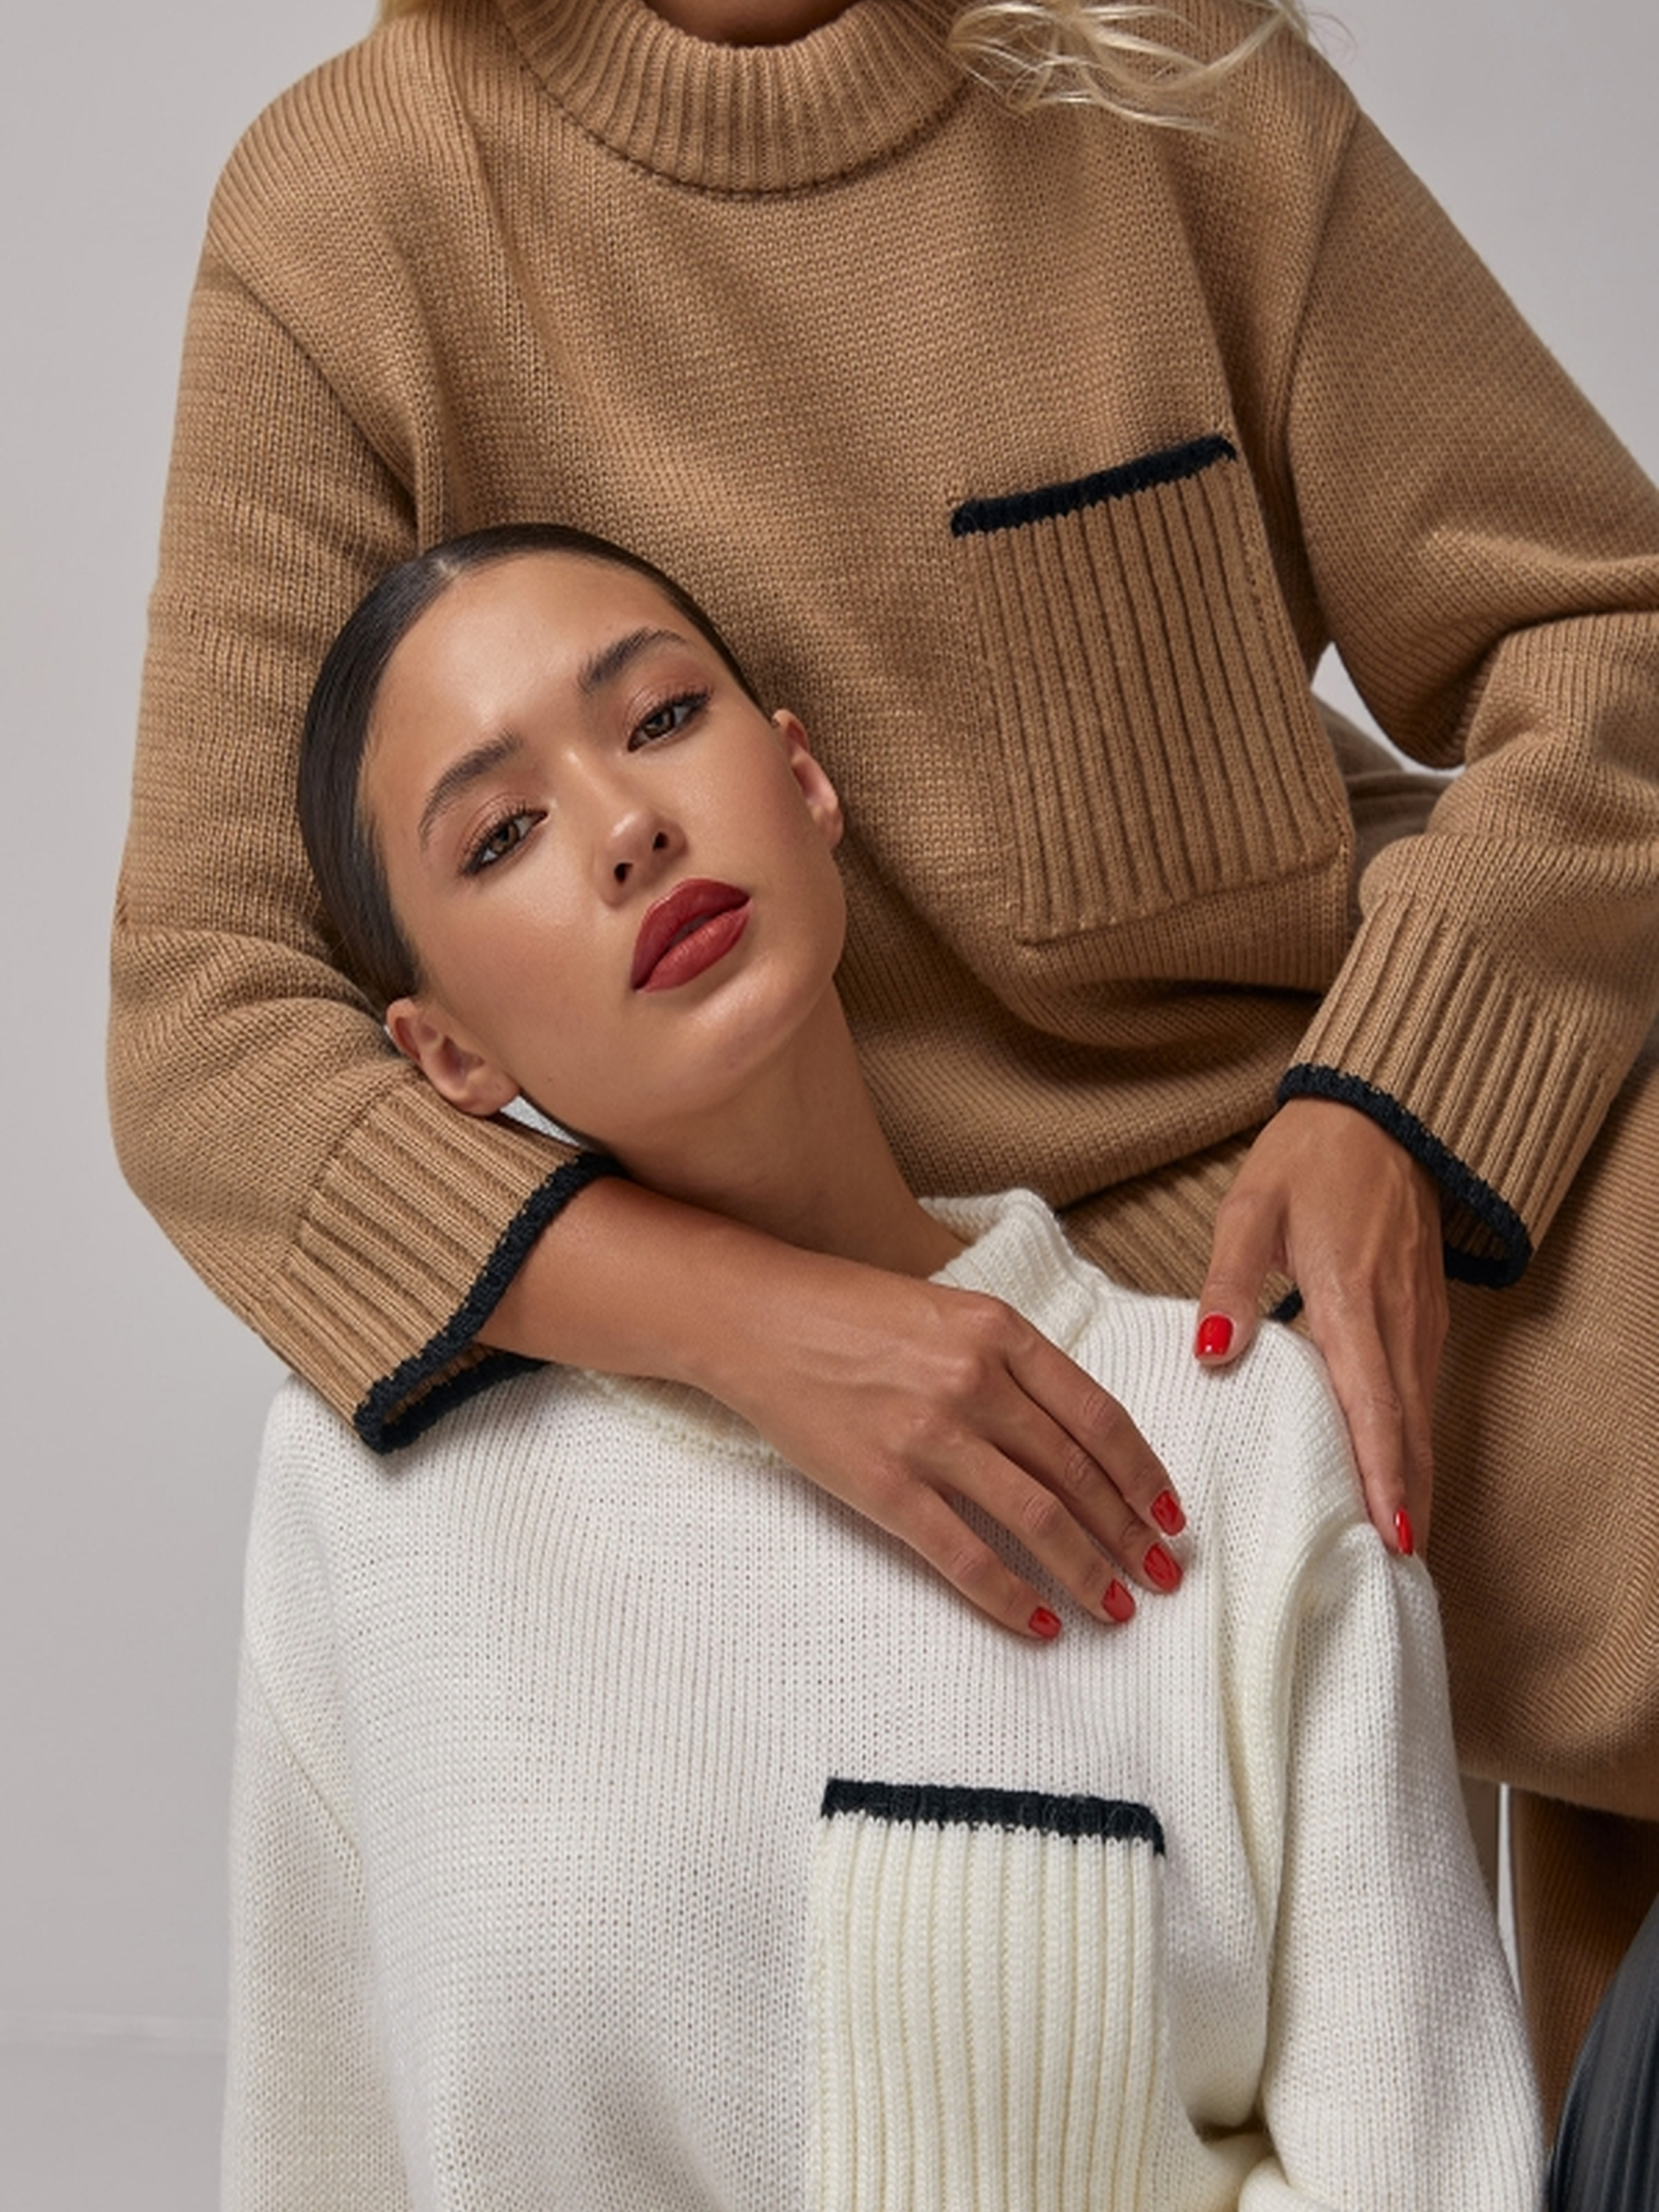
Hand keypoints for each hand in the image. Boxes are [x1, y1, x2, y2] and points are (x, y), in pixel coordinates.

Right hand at [707, 1253, 1186, 1638]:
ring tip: (1117, 1606)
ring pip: (1036, 1519)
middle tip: (1164, 1575)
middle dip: (1130, 1534)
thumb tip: (1072, 1432)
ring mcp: (930, 1436)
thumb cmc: (848, 1311)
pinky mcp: (884, 1485)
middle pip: (1078, 1474)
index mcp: (998, 1332)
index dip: (1144, 1474)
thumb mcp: (946, 1311)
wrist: (754, 1318)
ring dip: (1088, 1571)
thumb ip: (1009, 1360)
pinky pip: (964, 1556)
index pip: (1098, 1416)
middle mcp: (975, 1382)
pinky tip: (1040, 1623)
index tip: (1171, 1515)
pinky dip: (1010, 1596)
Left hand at [1195, 1099, 1446, 1551]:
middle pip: (1408, 1425)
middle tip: (1395, 1567)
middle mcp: (1397, 1317)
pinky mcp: (1425, 1311)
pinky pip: (1423, 1389)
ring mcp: (1420, 1316)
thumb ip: (1231, 1280)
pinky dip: (1415, 1437)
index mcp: (1350, 1297)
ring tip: (1397, 1539)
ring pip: (1422, 1412)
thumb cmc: (1311, 1158)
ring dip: (1413, 1474)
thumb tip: (1212, 1349)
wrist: (1383, 1113)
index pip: (1373, 1402)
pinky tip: (1399, 1470)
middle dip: (1405, 1497)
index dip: (1382, 1471)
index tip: (1390, 1531)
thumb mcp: (1253, 1206)